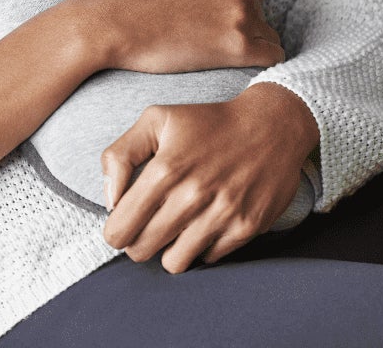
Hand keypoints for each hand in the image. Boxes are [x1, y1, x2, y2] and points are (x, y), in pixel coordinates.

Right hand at [91, 0, 285, 73]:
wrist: (108, 24)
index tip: (202, 8)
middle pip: (258, 3)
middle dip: (236, 15)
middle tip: (200, 28)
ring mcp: (240, 15)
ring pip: (264, 29)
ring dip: (244, 37)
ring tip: (209, 46)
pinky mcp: (236, 48)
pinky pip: (271, 55)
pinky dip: (259, 59)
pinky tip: (233, 61)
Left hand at [100, 82, 319, 273]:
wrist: (271, 125)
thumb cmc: (207, 122)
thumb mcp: (155, 120)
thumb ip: (120, 156)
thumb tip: (110, 200)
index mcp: (164, 170)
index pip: (121, 226)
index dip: (114, 232)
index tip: (120, 225)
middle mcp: (192, 196)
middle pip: (143, 249)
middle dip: (136, 243)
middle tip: (144, 228)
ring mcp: (222, 214)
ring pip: (175, 262)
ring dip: (167, 250)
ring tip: (171, 230)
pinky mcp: (247, 227)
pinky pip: (209, 258)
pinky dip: (201, 247)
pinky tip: (202, 225)